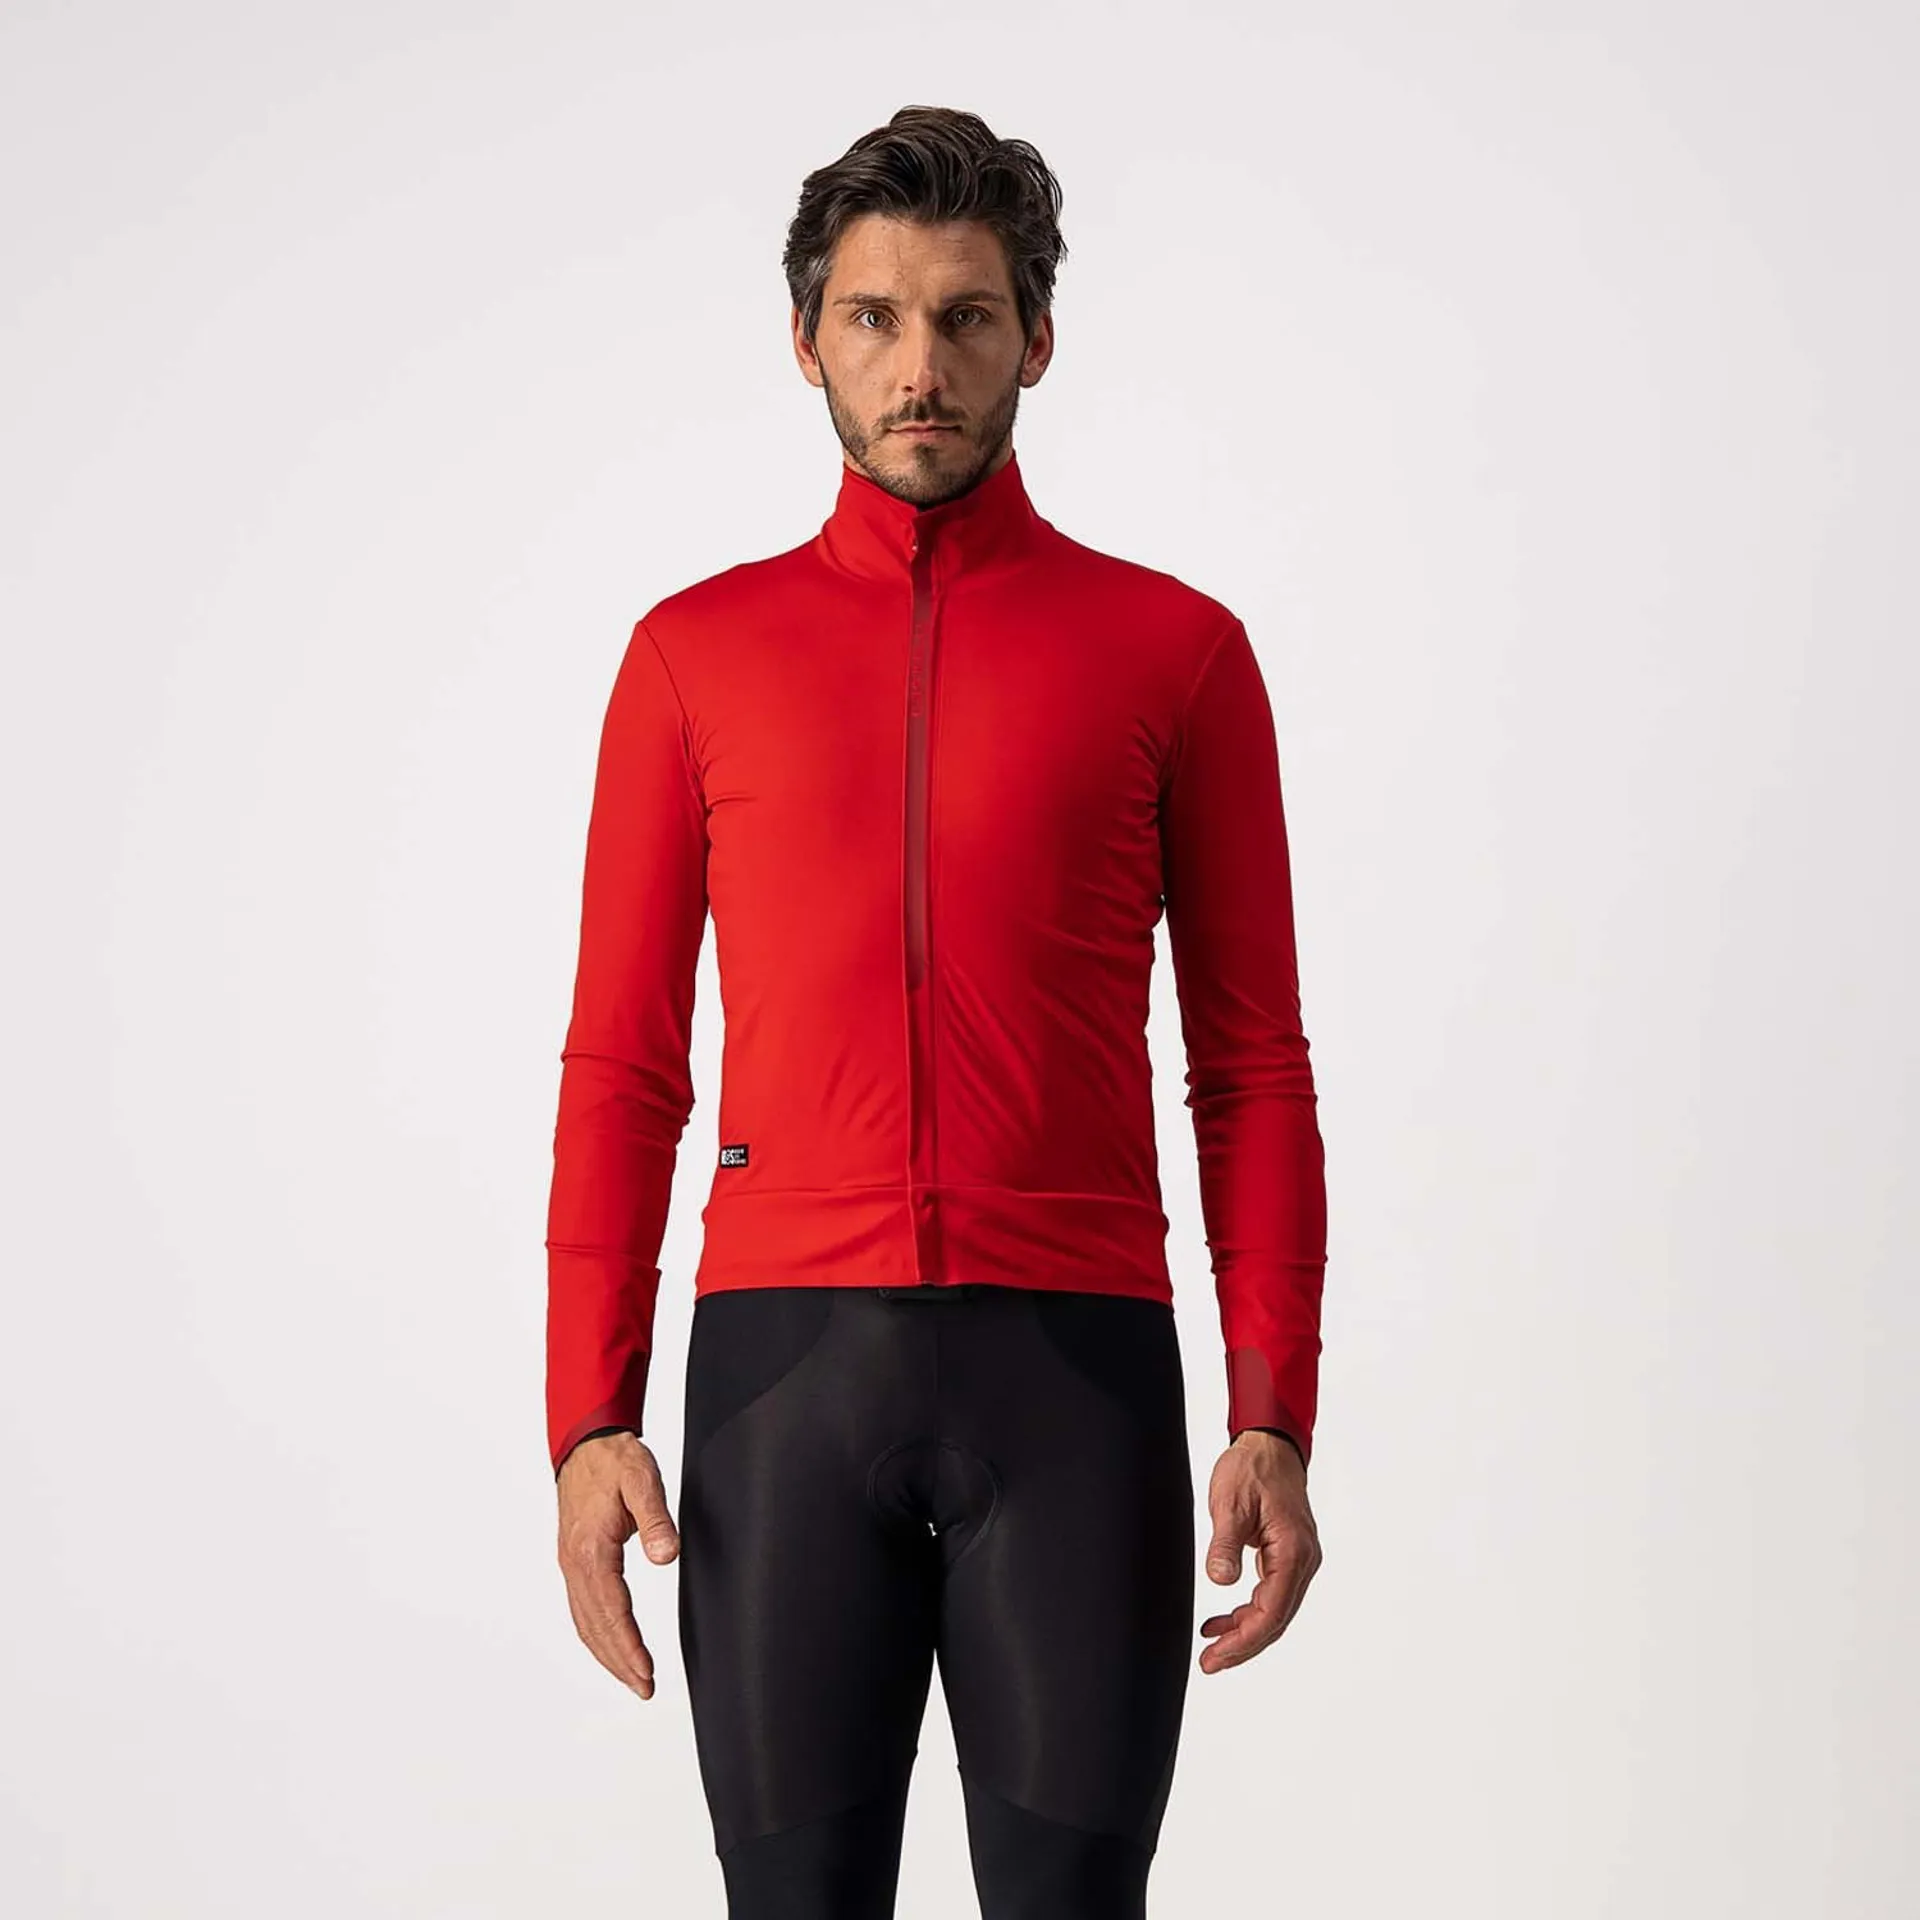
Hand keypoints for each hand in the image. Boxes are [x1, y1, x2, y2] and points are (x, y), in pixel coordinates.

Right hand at [555, 1431, 680, 1698]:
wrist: (586, 1443)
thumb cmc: (616, 1460)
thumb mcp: (643, 1480)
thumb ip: (656, 1518)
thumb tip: (666, 1557)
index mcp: (591, 1550)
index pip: (612, 1611)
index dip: (629, 1646)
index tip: (647, 1672)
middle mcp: (574, 1564)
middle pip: (595, 1626)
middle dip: (619, 1662)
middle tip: (644, 1689)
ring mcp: (570, 1564)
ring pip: (585, 1622)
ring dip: (607, 1654)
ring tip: (633, 1678)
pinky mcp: (573, 1561)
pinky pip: (582, 1608)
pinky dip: (597, 1634)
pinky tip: (611, 1645)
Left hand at [1197, 1430, 1321, 1671]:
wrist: (1269, 1445)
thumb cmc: (1252, 1468)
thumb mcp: (1229, 1503)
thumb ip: (1225, 1543)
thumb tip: (1220, 1581)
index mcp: (1293, 1551)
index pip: (1272, 1611)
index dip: (1244, 1640)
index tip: (1216, 1656)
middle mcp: (1303, 1561)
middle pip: (1277, 1619)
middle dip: (1243, 1646)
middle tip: (1210, 1663)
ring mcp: (1298, 1560)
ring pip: (1275, 1611)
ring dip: (1244, 1631)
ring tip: (1211, 1647)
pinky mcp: (1287, 1557)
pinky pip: (1271, 1595)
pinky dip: (1248, 1612)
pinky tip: (1222, 1620)